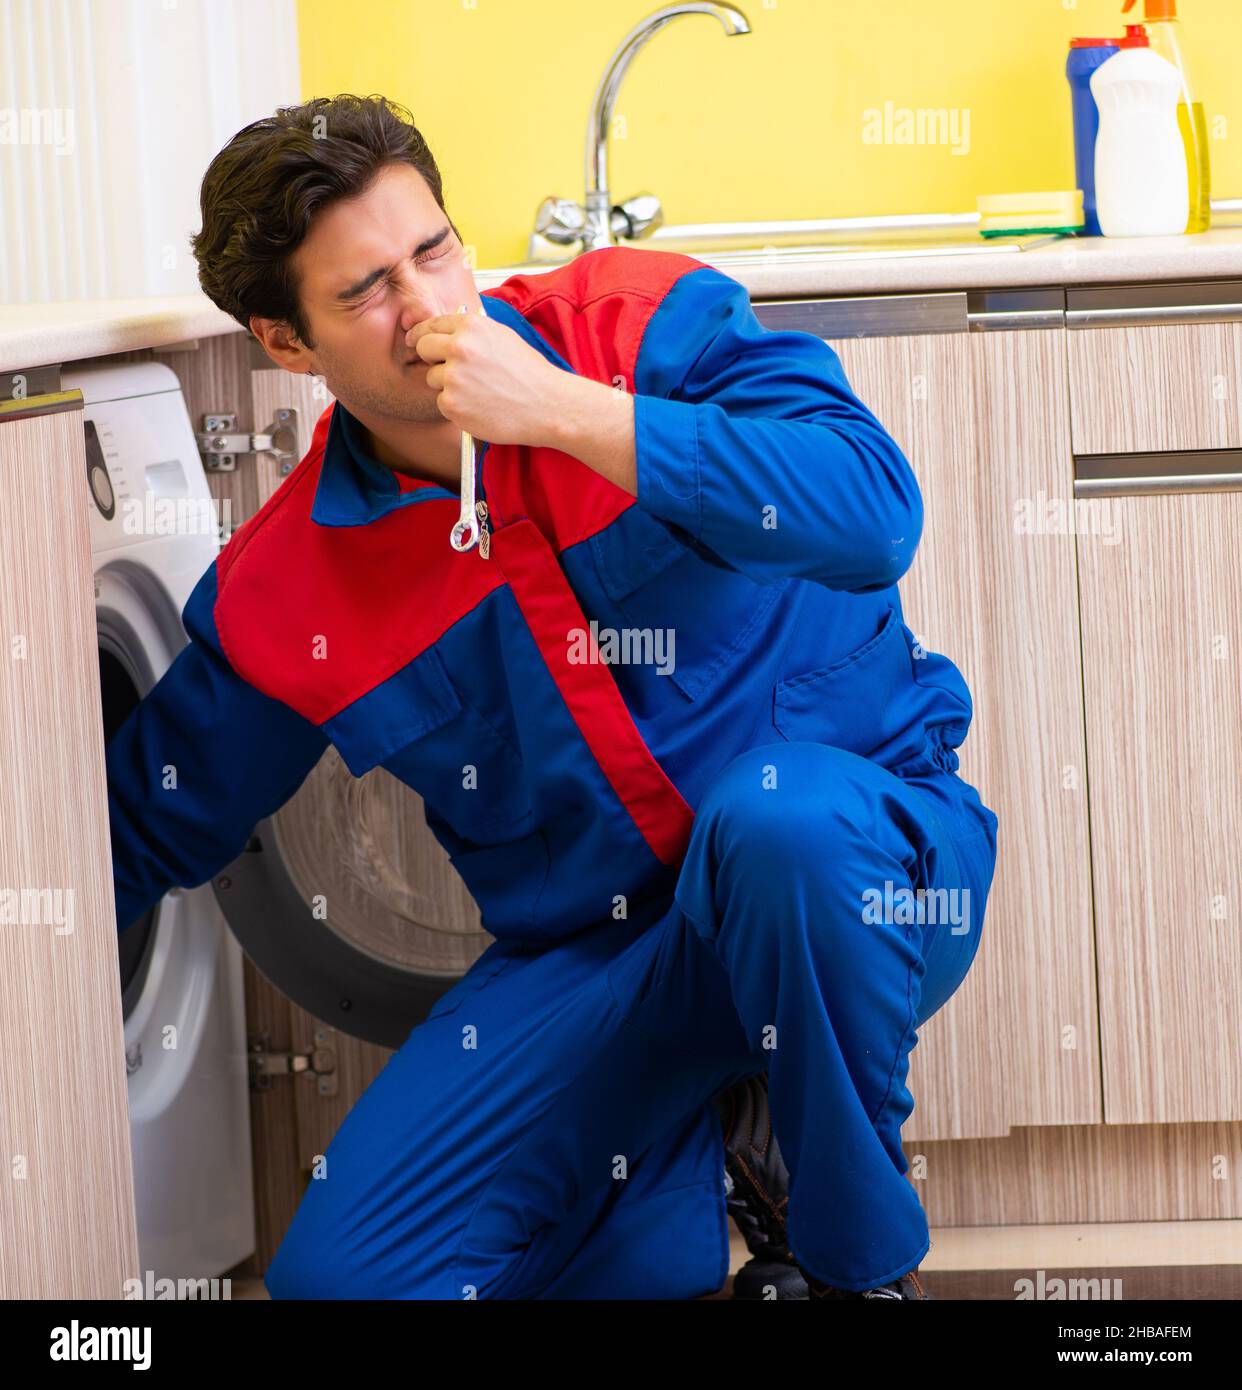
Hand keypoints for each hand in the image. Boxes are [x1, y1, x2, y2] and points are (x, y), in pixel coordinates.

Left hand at [406, 308, 567, 446]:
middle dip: (432, 358)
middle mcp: (459, 348)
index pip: (432, 325)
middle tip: (451, 370)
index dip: (422, 334)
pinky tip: (481, 406)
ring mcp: (453, 378)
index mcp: (471, 327)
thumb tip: (448, 333)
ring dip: (449, 386)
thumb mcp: (503, 337)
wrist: (548, 405)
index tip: (414, 340)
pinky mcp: (452, 405)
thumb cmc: (530, 373)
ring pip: (433, 379)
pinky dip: (457, 407)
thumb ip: (472, 333)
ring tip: (480, 392)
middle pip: (423, 348)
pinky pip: (442, 404)